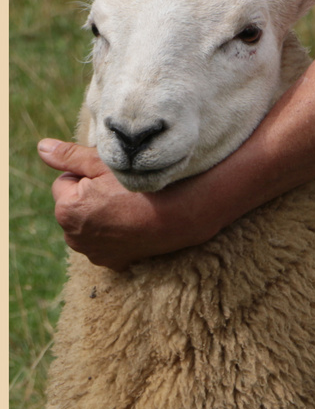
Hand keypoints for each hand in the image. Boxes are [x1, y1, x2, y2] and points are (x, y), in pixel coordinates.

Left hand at [37, 139, 223, 270]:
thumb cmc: (141, 184)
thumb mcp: (104, 163)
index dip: (87, 174)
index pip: (65, 181)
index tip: (110, 174)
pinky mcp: (111, 261)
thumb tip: (41, 147)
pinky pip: (104, 241)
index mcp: (67, 210)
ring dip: (100, 214)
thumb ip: (70, 156)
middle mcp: (73, 237)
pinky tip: (132, 222)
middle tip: (119, 188)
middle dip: (89, 196)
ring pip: (88, 223)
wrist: (178, 215)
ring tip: (127, 204)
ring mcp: (93, 252)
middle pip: (74, 205)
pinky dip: (113, 232)